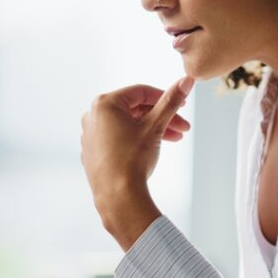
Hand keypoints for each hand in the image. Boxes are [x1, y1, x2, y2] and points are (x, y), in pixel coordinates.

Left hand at [80, 75, 194, 227]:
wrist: (118, 197)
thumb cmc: (133, 159)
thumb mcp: (155, 126)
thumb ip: (171, 101)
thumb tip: (186, 80)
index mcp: (105, 104)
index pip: (141, 92)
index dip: (165, 96)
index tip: (183, 104)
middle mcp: (93, 115)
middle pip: (136, 109)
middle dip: (162, 116)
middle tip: (183, 127)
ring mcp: (91, 134)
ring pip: (128, 124)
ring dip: (153, 128)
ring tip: (175, 139)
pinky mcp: (93, 151)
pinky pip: (118, 137)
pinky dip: (137, 138)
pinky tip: (154, 147)